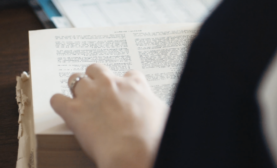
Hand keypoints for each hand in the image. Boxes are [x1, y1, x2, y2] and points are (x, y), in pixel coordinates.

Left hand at [50, 63, 168, 167]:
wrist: (134, 151)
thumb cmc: (152, 135)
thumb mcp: (162, 114)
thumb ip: (154, 104)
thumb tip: (155, 107)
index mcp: (134, 84)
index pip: (129, 74)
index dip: (125, 83)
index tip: (124, 92)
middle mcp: (110, 83)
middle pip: (97, 69)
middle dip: (97, 78)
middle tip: (98, 91)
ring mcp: (90, 94)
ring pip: (75, 78)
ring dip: (77, 88)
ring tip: (80, 99)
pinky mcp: (73, 110)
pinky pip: (57, 99)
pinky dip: (59, 104)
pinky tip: (65, 109)